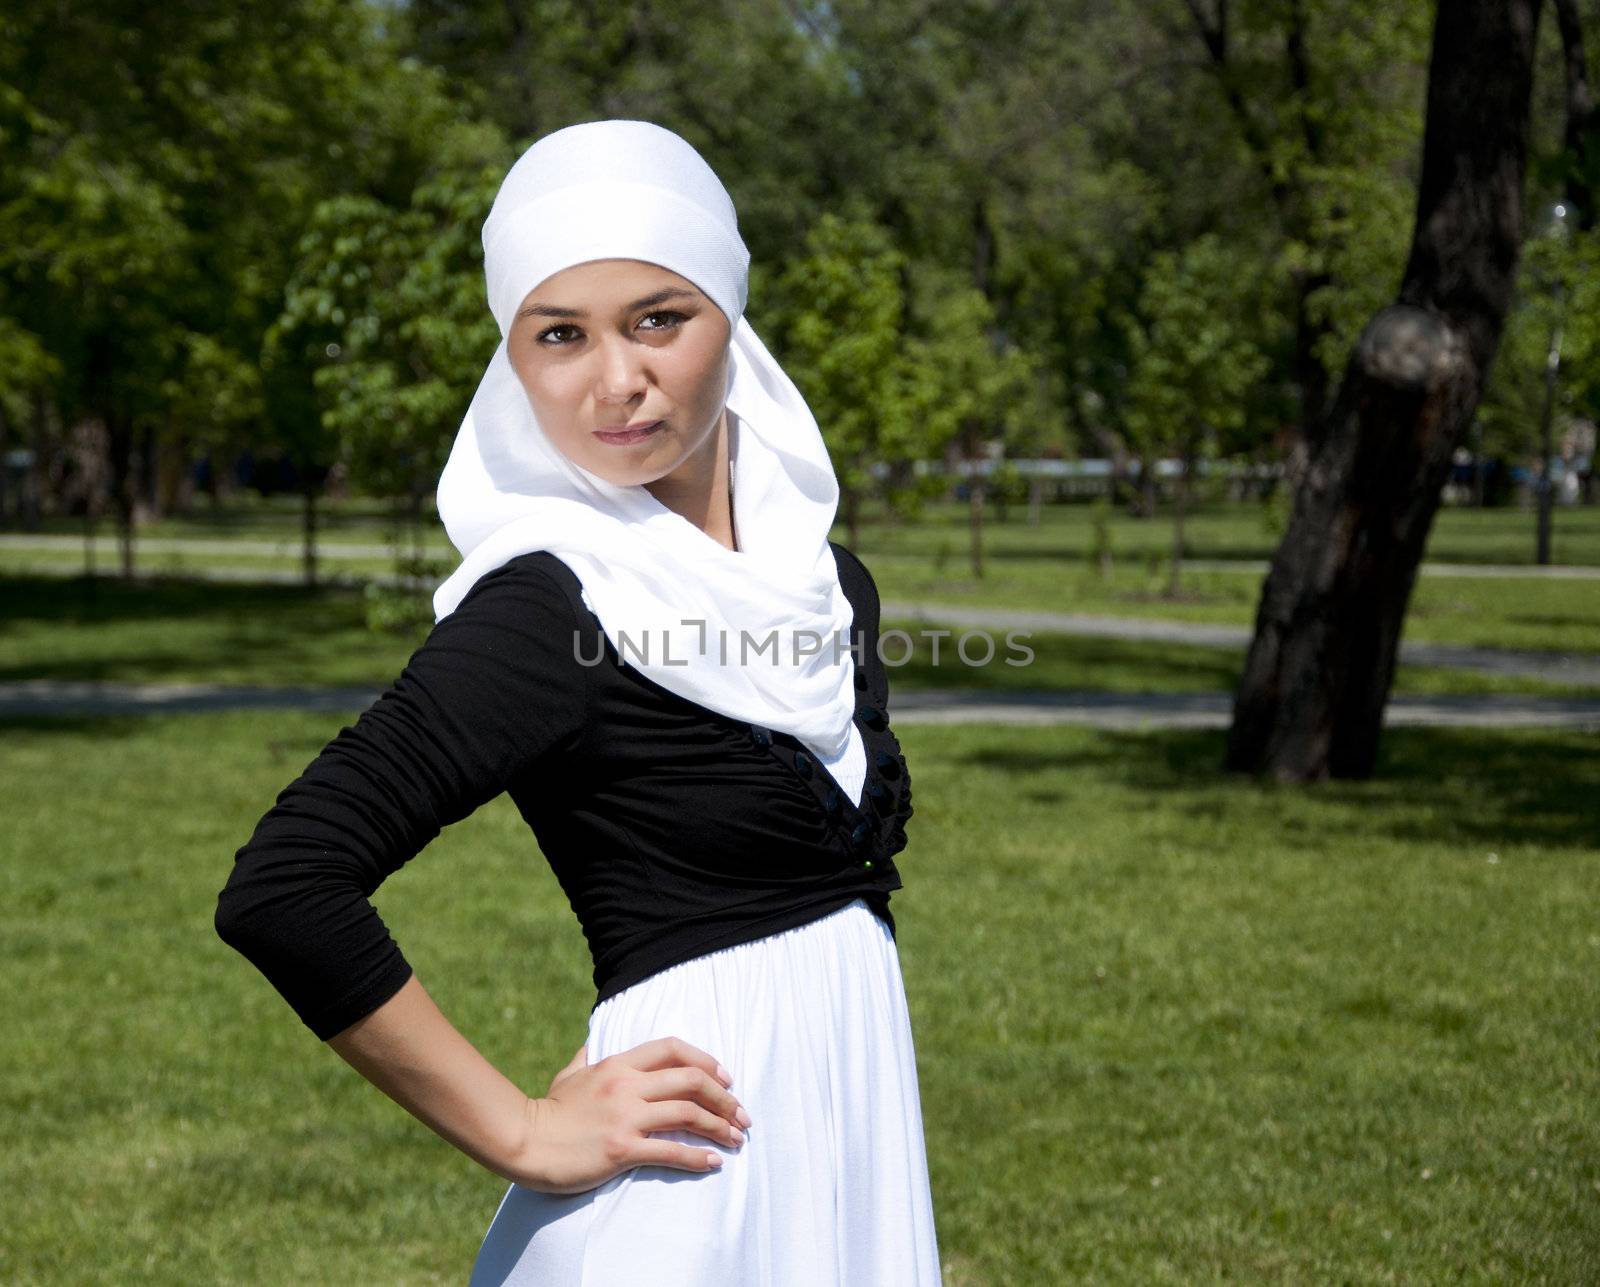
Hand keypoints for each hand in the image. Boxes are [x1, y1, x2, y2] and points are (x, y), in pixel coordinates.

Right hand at [510, 1036, 752, 1193]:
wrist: (525, 1141)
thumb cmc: (549, 1111)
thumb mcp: (569, 1074)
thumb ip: (586, 1057)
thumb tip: (591, 1043)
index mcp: (618, 1064)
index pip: (673, 1049)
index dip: (706, 1061)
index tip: (725, 1079)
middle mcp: (626, 1085)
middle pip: (691, 1080)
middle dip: (724, 1098)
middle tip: (741, 1115)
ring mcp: (625, 1117)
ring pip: (687, 1114)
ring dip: (719, 1126)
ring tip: (735, 1139)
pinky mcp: (622, 1149)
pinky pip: (670, 1151)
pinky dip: (697, 1157)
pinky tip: (713, 1163)